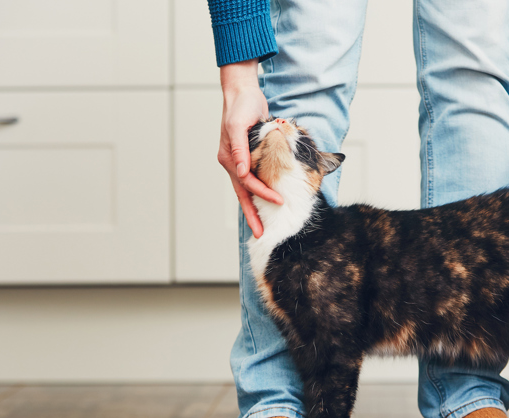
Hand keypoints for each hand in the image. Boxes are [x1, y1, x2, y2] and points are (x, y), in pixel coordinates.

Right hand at [217, 59, 282, 237]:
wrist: (243, 92)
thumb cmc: (241, 106)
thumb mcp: (239, 124)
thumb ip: (240, 148)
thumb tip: (241, 171)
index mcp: (229, 157)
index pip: (247, 182)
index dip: (263, 193)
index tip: (279, 201)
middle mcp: (233, 162)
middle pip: (243, 194)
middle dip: (252, 215)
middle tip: (260, 234)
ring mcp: (239, 161)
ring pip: (247, 190)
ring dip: (254, 208)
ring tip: (260, 226)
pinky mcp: (248, 157)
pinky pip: (253, 180)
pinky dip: (258, 193)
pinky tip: (263, 203)